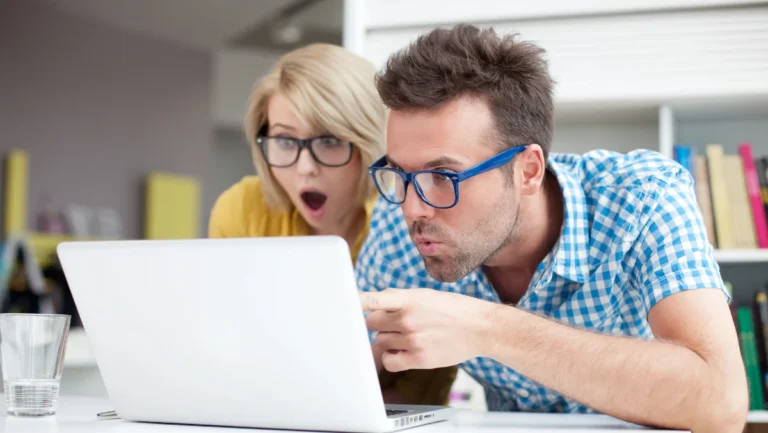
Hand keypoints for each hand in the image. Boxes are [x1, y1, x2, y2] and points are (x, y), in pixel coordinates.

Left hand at [360, 288, 495, 371]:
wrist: (480, 328)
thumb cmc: (452, 309)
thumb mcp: (425, 295)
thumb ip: (398, 299)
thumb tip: (373, 306)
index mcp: (409, 298)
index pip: (374, 299)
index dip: (355, 302)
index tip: (341, 303)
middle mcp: (408, 318)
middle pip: (371, 323)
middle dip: (380, 323)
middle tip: (397, 323)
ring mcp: (413, 339)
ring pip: (380, 341)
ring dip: (389, 339)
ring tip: (410, 335)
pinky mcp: (418, 358)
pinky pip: (389, 361)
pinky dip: (392, 357)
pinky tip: (404, 350)